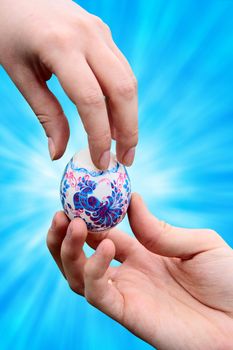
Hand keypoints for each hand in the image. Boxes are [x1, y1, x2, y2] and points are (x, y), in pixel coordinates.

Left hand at [0, 0, 137, 167]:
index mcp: (60, 46)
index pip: (91, 100)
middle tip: (126, 158)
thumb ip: (45, 114)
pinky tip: (115, 117)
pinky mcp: (103, 33)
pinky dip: (122, 98)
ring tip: (122, 143)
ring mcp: (99, 31)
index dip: (99, 136)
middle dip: (129, 130)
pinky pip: (121, 69)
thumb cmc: (9, 31)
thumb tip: (58, 153)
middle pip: (123, 90)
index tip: (101, 162)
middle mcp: (87, 36)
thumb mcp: (20, 74)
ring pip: (128, 80)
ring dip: (129, 116)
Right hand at [47, 194, 232, 348]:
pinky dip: (93, 270)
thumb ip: (161, 229)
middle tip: (60, 215)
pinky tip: (106, 246)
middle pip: (82, 257)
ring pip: (79, 276)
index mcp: (144, 255)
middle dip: (65, 236)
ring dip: (68, 250)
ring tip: (71, 224)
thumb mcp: (198, 245)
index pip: (103, 235)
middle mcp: (130, 274)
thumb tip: (132, 199)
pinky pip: (98, 294)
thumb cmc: (229, 282)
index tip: (77, 200)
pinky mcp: (129, 314)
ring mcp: (127, 295)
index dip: (87, 219)